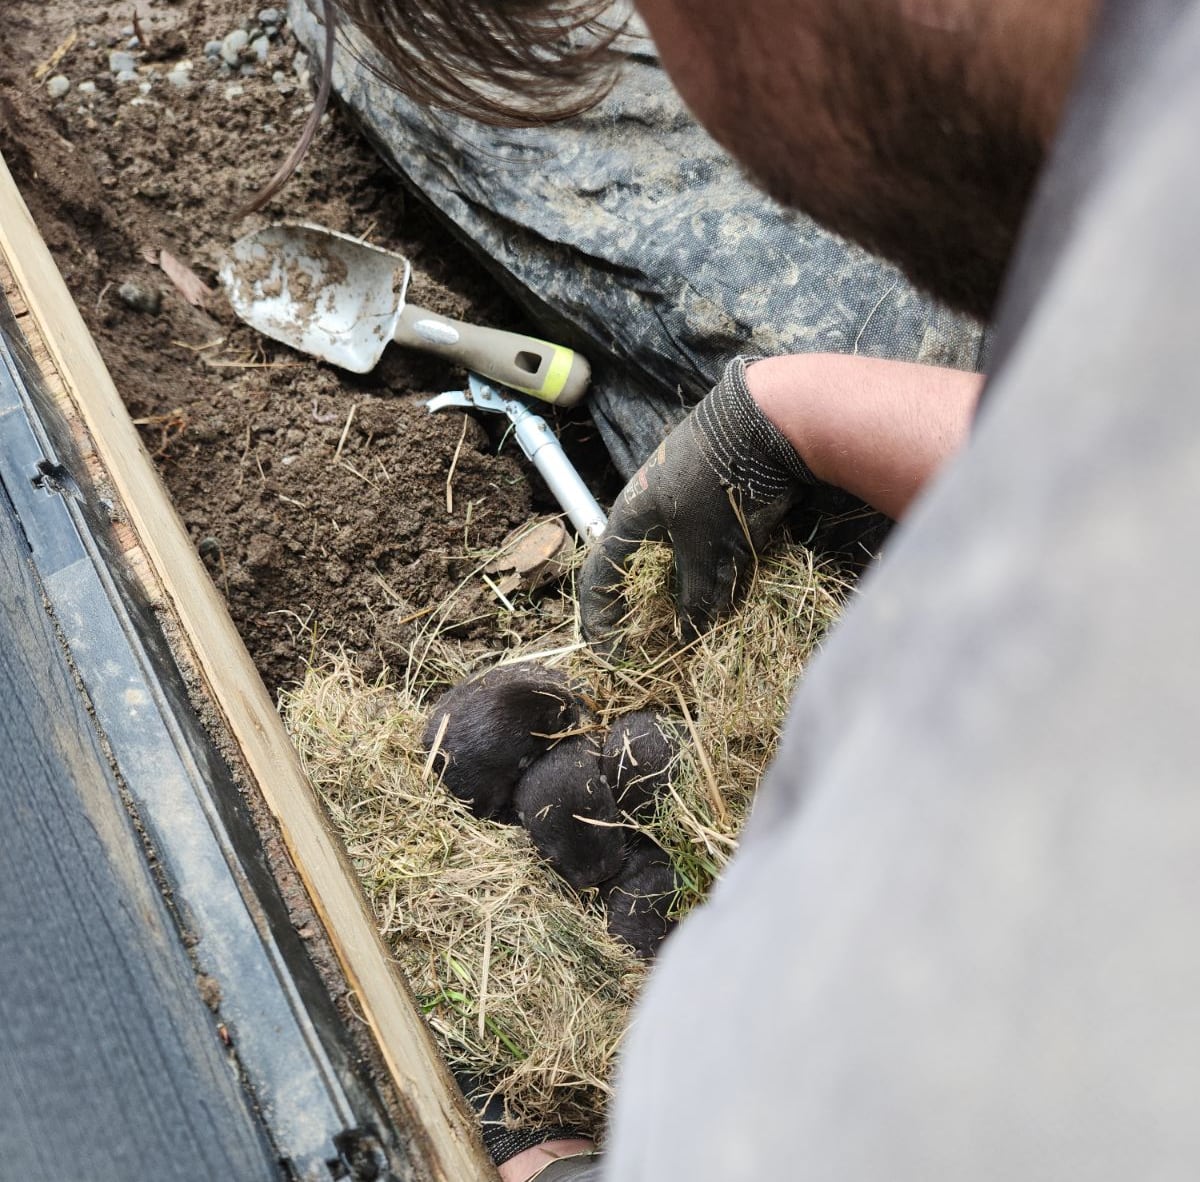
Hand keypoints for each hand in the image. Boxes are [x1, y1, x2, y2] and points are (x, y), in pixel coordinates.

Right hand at [580, 357, 815, 644]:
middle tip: (659, 642)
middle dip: (648, 608)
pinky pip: (707, 542)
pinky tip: (732, 588)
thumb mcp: (708, 547)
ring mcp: (685, 496)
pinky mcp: (718, 491)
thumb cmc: (723, 482)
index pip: (599, 575)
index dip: (600, 617)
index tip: (612, 652)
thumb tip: (689, 635)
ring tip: (701, 622)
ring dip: (686, 590)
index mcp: (631, 517)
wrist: (770, 418)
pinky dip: (714, 569)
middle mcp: (651, 506)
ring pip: (676, 557)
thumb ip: (697, 594)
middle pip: (638, 569)